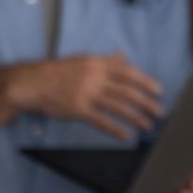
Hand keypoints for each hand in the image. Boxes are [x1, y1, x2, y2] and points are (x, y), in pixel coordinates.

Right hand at [5, 53, 163, 137]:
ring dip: (135, 117)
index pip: (128, 73)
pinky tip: (125, 136)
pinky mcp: (78, 109)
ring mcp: (87, 93)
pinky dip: (115, 129)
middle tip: (160, 112)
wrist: (32, 82)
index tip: (159, 91)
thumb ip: (105, 61)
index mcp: (98, 65)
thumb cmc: (58, 72)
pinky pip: (101, 121)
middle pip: (128, 91)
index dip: (146, 82)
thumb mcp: (83, 61)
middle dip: (146, 103)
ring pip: (118, 107)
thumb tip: (123, 56)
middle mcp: (95, 78)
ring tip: (147, 126)